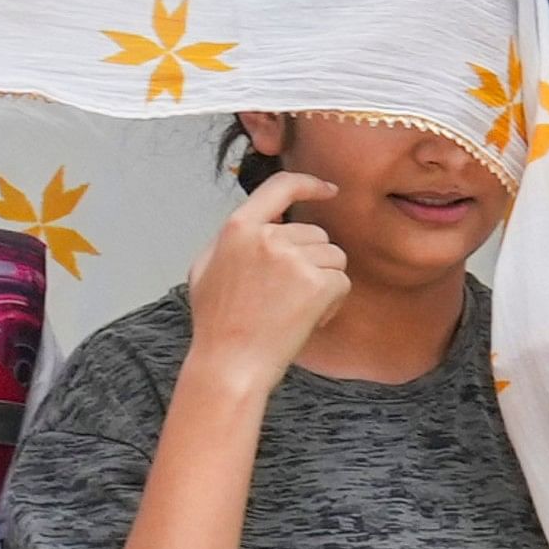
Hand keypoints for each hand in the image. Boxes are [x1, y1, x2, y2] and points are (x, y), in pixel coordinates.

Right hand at [184, 171, 348, 384]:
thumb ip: (235, 238)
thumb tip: (264, 219)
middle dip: (311, 261)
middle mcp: (267, 237)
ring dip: (324, 282)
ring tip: (295, 309)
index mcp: (238, 228)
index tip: (328, 189)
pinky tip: (308, 319)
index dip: (309, 184)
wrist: (231, 363)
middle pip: (316, 233)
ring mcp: (293, 259)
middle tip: (286, 296)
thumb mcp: (206, 268)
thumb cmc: (217, 323)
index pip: (281, 187)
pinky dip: (333, 302)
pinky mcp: (317, 284)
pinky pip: (342, 281)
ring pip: (333, 256)